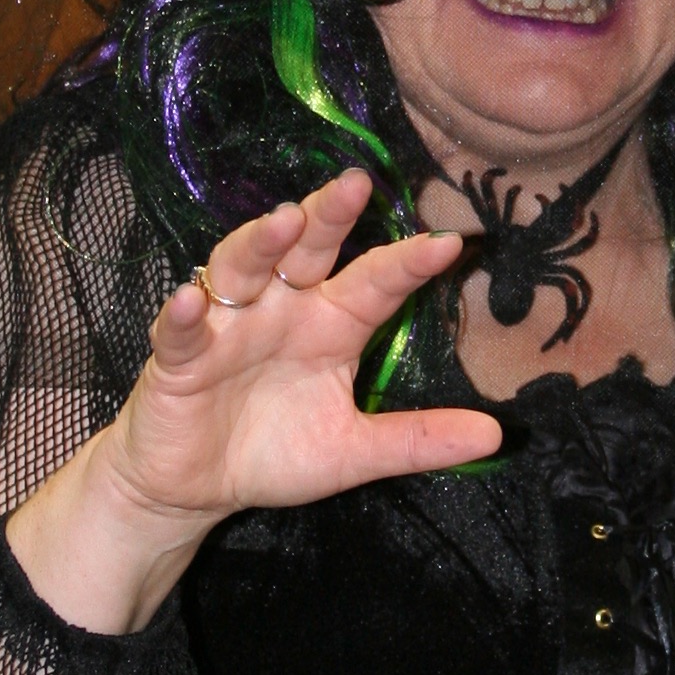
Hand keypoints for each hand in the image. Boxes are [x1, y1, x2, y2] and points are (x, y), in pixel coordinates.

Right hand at [6, 170, 500, 633]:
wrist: (194, 490)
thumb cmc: (273, 453)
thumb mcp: (353, 451)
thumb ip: (417, 440)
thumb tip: (496, 436)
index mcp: (329, 325)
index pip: (374, 284)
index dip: (406, 264)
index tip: (448, 243)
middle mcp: (281, 310)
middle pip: (306, 250)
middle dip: (328, 215)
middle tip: (355, 184)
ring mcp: (228, 327)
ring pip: (242, 267)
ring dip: (260, 243)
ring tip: (285, 221)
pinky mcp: (179, 357)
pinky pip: (183, 329)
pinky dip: (186, 313)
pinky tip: (194, 298)